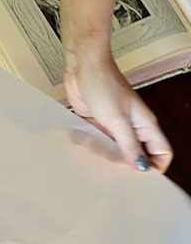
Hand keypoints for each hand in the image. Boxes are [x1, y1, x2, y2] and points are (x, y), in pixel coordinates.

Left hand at [64, 49, 172, 172]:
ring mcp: (115, 124)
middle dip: (130, 166)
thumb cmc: (103, 82)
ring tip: (101, 168)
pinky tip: (89, 153)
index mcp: (145, 125)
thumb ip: (130, 145)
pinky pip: (100, 141)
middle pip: (139, 154)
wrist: (82, 63)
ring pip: (118, 149)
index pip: (161, 153)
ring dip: (110, 158)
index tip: (140, 179)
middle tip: (118, 178)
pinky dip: (96, 148)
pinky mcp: (98, 121)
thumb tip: (142, 167)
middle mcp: (132, 126)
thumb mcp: (118, 119)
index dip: (155, 168)